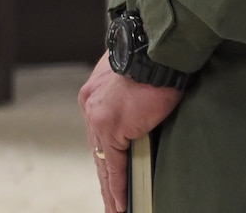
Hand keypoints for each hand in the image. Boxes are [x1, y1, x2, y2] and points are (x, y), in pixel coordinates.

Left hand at [79, 55, 183, 212]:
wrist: (156, 49)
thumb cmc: (152, 59)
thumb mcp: (133, 80)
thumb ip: (128, 100)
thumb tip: (138, 115)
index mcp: (95, 94)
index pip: (100, 136)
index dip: (106, 159)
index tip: (110, 176)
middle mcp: (90, 105)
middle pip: (99, 153)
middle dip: (106, 180)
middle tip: (111, 203)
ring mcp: (97, 117)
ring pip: (104, 164)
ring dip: (111, 191)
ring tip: (116, 210)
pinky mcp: (110, 127)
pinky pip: (114, 166)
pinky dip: (118, 188)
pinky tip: (121, 204)